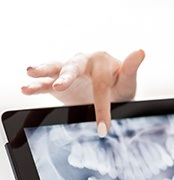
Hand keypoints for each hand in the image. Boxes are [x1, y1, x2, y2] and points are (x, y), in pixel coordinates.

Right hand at [22, 50, 144, 135]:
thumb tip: (141, 51)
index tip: (104, 128)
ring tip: (31, 73)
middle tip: (61, 85)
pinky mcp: (56, 83)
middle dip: (67, 76)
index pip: (101, 85)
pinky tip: (26, 87)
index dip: (102, 107)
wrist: (109, 93)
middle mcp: (83, 62)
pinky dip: (36, 85)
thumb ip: (131, 68)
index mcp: (102, 61)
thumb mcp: (127, 81)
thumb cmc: (119, 85)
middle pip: (74, 67)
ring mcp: (68, 72)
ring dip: (43, 72)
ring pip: (55, 69)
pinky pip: (45, 83)